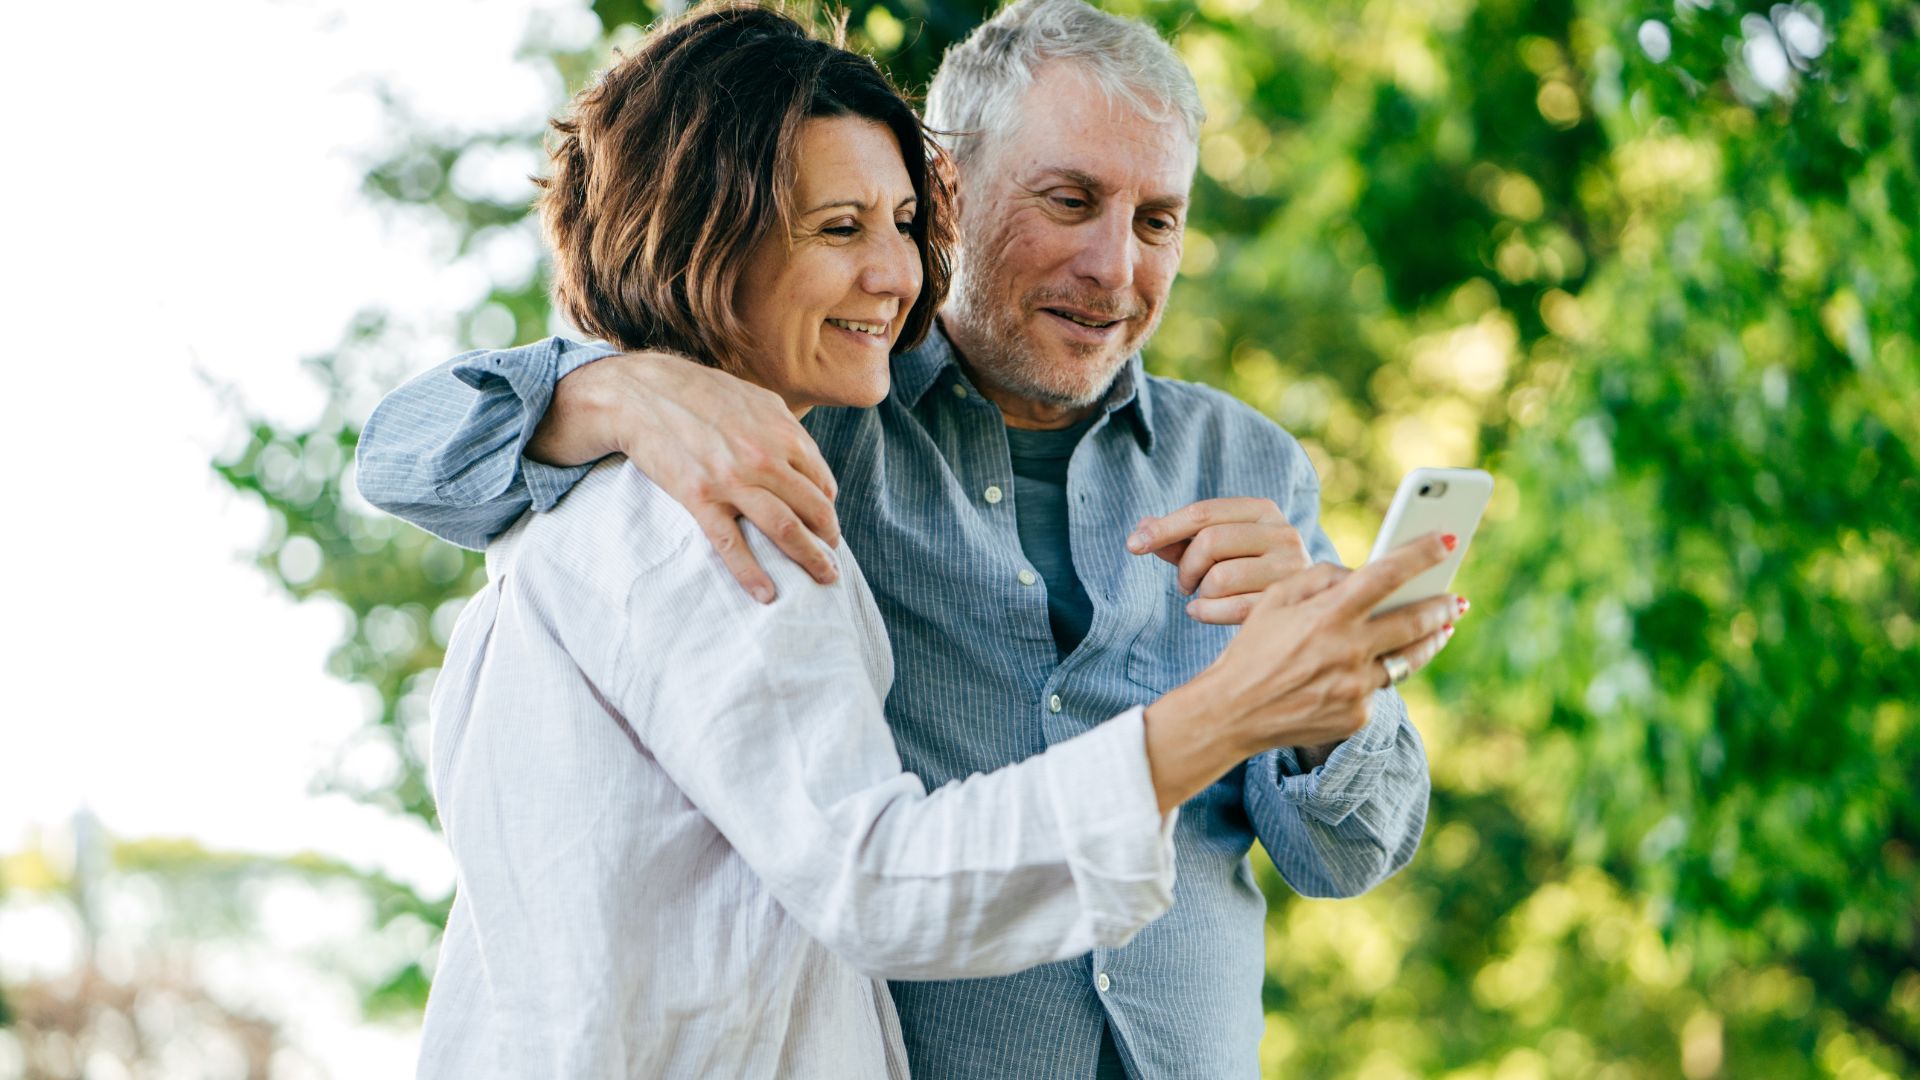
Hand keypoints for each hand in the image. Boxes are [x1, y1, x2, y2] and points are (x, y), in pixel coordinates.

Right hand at [531, 352, 841, 601]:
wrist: (641, 394)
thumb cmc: (699, 394)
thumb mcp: (754, 400)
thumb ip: (784, 429)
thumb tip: (807, 460)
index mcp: (782, 432)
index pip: (821, 482)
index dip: (827, 507)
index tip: (824, 523)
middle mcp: (764, 457)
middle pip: (813, 509)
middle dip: (828, 538)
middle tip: (832, 557)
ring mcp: (733, 480)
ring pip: (785, 528)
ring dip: (810, 558)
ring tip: (823, 577)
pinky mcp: (699, 498)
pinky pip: (732, 545)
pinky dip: (752, 574)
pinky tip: (767, 595)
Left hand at [1125, 498, 1311, 623]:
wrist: (1300, 602)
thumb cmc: (1248, 568)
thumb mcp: (1218, 547)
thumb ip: (1181, 537)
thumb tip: (1142, 528)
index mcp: (1263, 511)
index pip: (1203, 512)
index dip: (1163, 528)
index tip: (1132, 545)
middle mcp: (1283, 534)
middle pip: (1209, 542)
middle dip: (1185, 567)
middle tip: (1184, 582)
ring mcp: (1289, 569)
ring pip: (1219, 578)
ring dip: (1199, 592)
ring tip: (1204, 595)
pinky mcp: (1286, 603)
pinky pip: (1230, 609)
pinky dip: (1205, 612)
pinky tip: (1200, 611)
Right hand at [1140, 534, 1463, 810]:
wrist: (1232, 713)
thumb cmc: (1253, 649)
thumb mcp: (1275, 599)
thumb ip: (1321, 577)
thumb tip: (1362, 573)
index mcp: (1327, 614)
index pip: (1386, 575)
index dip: (1420, 554)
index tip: (1447, 538)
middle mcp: (1348, 650)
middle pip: (1415, 621)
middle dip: (1442, 605)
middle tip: (1456, 599)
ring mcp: (1356, 687)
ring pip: (1409, 659)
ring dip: (1429, 640)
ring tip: (1441, 629)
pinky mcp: (1357, 716)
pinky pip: (1378, 689)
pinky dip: (1376, 675)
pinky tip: (1371, 669)